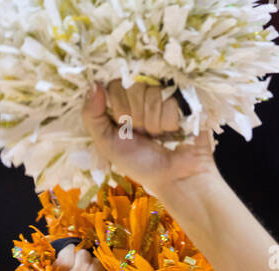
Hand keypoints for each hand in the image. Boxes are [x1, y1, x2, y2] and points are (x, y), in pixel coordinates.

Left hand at [81, 80, 219, 202]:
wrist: (172, 178)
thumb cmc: (140, 163)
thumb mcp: (107, 143)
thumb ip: (92, 115)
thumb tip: (93, 83)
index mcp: (123, 100)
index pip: (114, 85)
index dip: (119, 109)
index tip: (124, 128)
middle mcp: (144, 92)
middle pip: (134, 87)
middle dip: (137, 118)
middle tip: (143, 134)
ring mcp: (165, 93)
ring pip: (153, 94)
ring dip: (154, 123)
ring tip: (159, 136)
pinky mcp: (186, 97)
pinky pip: (171, 101)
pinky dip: (169, 123)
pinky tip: (172, 132)